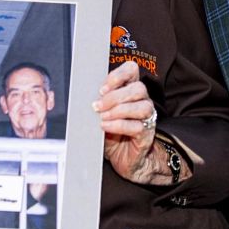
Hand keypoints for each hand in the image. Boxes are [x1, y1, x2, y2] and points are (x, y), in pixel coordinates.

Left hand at [93, 61, 156, 182]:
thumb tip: (81, 96)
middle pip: (138, 88)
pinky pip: (137, 126)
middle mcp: (142, 100)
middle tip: (98, 106)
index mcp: (130, 89)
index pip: (132, 70)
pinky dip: (118, 125)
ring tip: (102, 117)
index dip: (118, 75)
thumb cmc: (111, 132)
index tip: (102, 88)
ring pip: (142, 106)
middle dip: (115, 96)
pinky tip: (106, 126)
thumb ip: (97, 102)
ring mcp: (147, 117)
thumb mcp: (101, 113)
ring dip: (118, 110)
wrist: (122, 157)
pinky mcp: (146, 133)